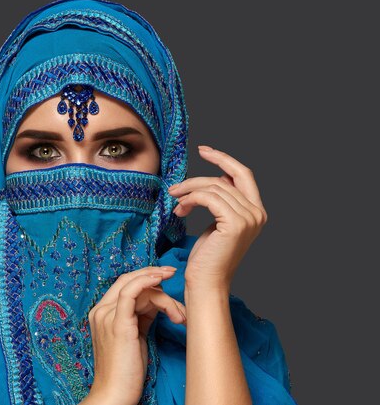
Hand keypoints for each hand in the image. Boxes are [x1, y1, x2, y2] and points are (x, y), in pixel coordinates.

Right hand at [85, 266, 185, 404]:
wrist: (114, 394)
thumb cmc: (126, 371)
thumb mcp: (135, 338)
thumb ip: (141, 317)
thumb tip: (157, 303)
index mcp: (102, 313)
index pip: (124, 285)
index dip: (146, 279)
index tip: (167, 279)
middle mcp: (101, 311)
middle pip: (129, 280)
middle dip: (154, 275)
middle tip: (174, 275)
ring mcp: (107, 315)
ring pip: (136, 287)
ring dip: (163, 294)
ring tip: (179, 314)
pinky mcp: (118, 323)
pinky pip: (130, 292)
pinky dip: (146, 281)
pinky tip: (160, 280)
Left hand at [168, 145, 267, 291]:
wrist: (206, 283)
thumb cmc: (207, 257)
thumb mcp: (217, 223)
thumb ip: (222, 201)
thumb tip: (217, 178)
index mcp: (256, 211)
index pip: (243, 174)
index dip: (224, 159)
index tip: (204, 150)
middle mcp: (257, 213)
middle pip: (223, 179)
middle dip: (197, 178)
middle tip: (176, 185)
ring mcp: (248, 218)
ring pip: (212, 187)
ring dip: (188, 192)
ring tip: (175, 203)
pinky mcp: (234, 223)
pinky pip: (207, 198)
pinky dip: (190, 199)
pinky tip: (180, 210)